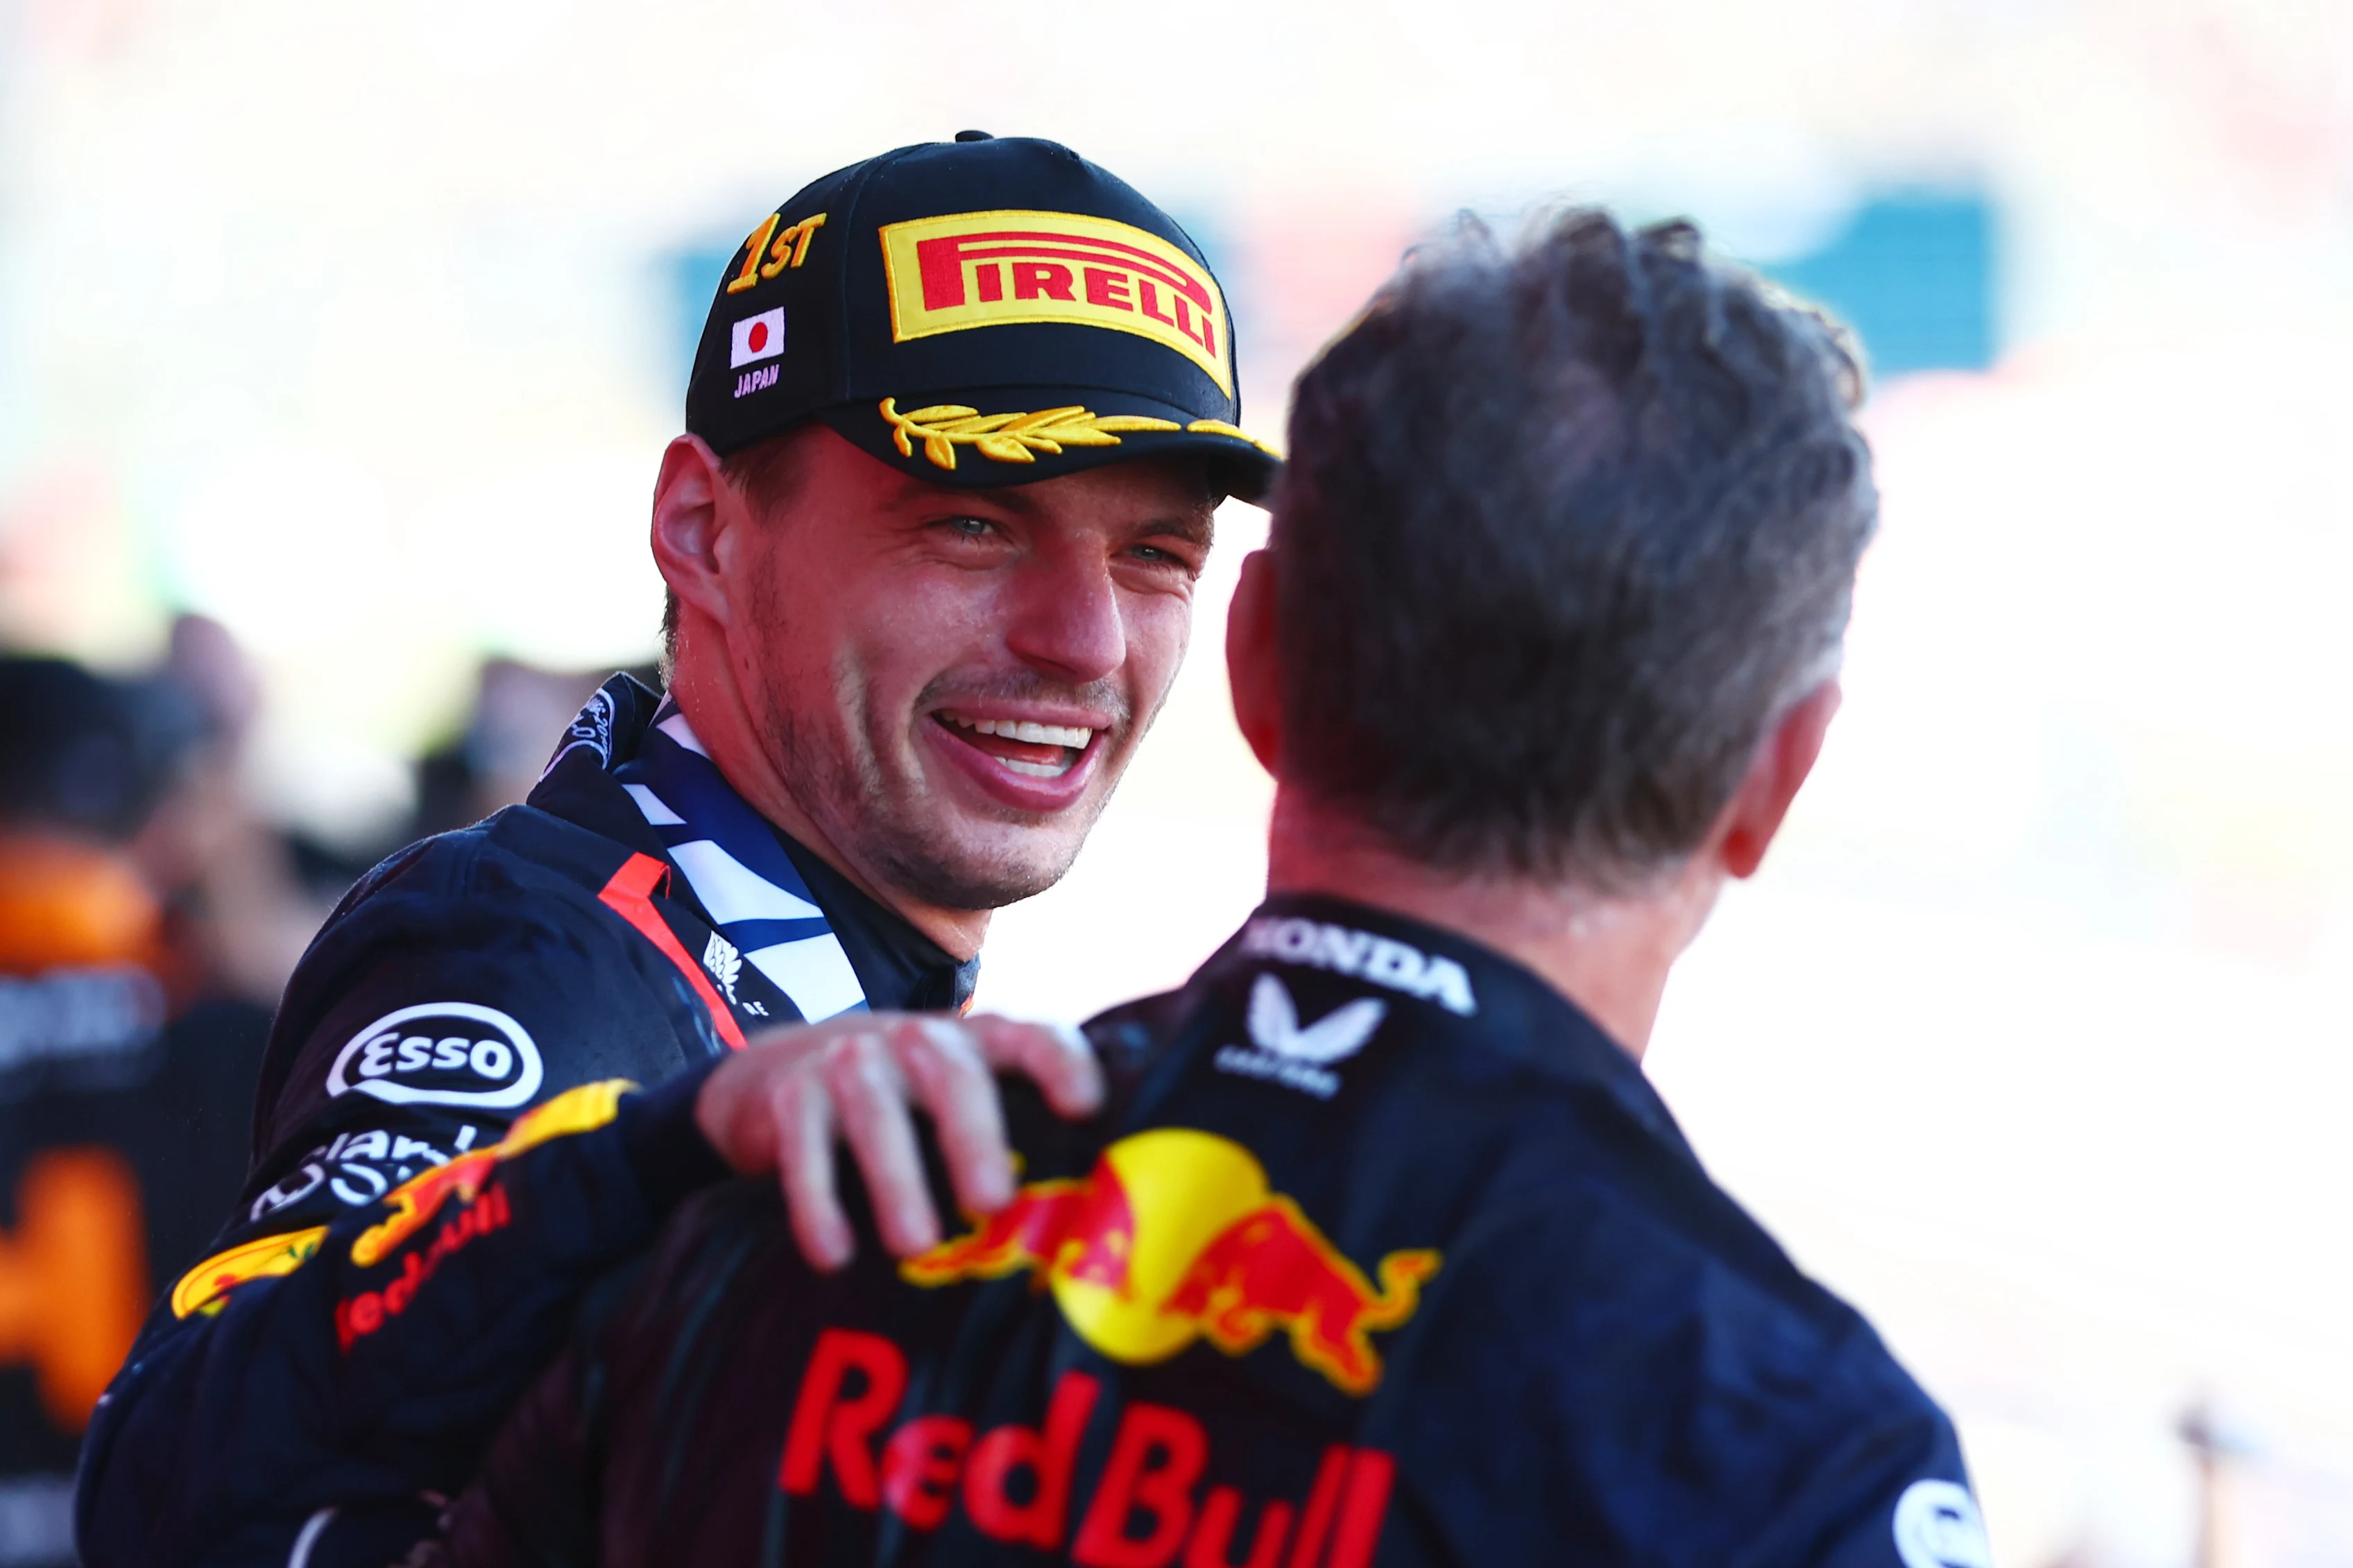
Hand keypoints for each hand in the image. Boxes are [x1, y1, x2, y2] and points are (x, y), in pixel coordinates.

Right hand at [694, 1012, 1101, 1271]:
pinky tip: (833, 1254)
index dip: (1061, 1064)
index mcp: (980, 1044)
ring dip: (896, 1178)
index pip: (1032, 1038)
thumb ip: (1021, 1144)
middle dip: (975, 1137)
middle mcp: (920, 1041)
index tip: (1085, 1107)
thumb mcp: (964, 1107)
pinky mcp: (794, 1095)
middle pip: (954, 1077)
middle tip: (993, 1202)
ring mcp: (853, 1061)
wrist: (784, 1074)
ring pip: (875, 1109)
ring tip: (915, 1246)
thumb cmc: (911, 1108)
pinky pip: (805, 1143)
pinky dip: (817, 1199)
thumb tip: (1092, 1242)